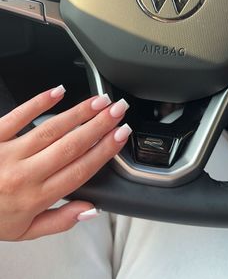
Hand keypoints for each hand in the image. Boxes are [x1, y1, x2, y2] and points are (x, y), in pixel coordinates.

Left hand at [0, 85, 130, 240]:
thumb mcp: (25, 231)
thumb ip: (60, 221)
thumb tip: (91, 210)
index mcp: (35, 197)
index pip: (79, 171)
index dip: (104, 151)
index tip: (121, 136)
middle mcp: (24, 173)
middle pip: (70, 146)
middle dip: (99, 126)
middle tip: (118, 111)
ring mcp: (8, 152)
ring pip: (51, 129)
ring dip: (78, 113)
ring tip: (99, 101)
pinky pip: (18, 115)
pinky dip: (39, 102)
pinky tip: (58, 91)